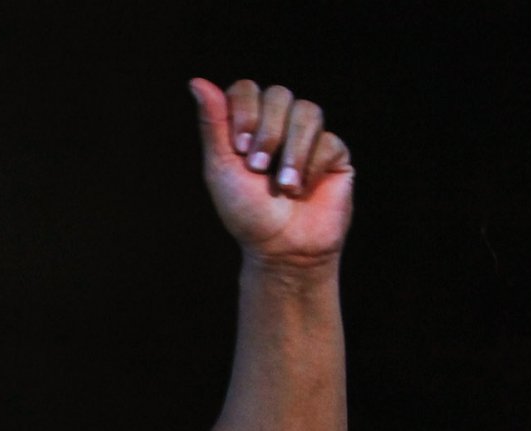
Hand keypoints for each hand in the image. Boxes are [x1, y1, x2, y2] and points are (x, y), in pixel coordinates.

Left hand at [189, 78, 352, 268]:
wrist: (282, 249)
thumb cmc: (247, 213)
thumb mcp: (221, 168)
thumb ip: (213, 125)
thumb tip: (197, 82)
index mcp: (249, 125)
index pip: (247, 89)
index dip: (244, 110)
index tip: (238, 147)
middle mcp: (279, 125)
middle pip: (280, 94)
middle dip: (268, 132)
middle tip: (258, 167)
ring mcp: (308, 137)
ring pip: (308, 112)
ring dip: (292, 151)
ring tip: (283, 186)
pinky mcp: (334, 154)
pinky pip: (329, 141)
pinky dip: (312, 167)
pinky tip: (302, 190)